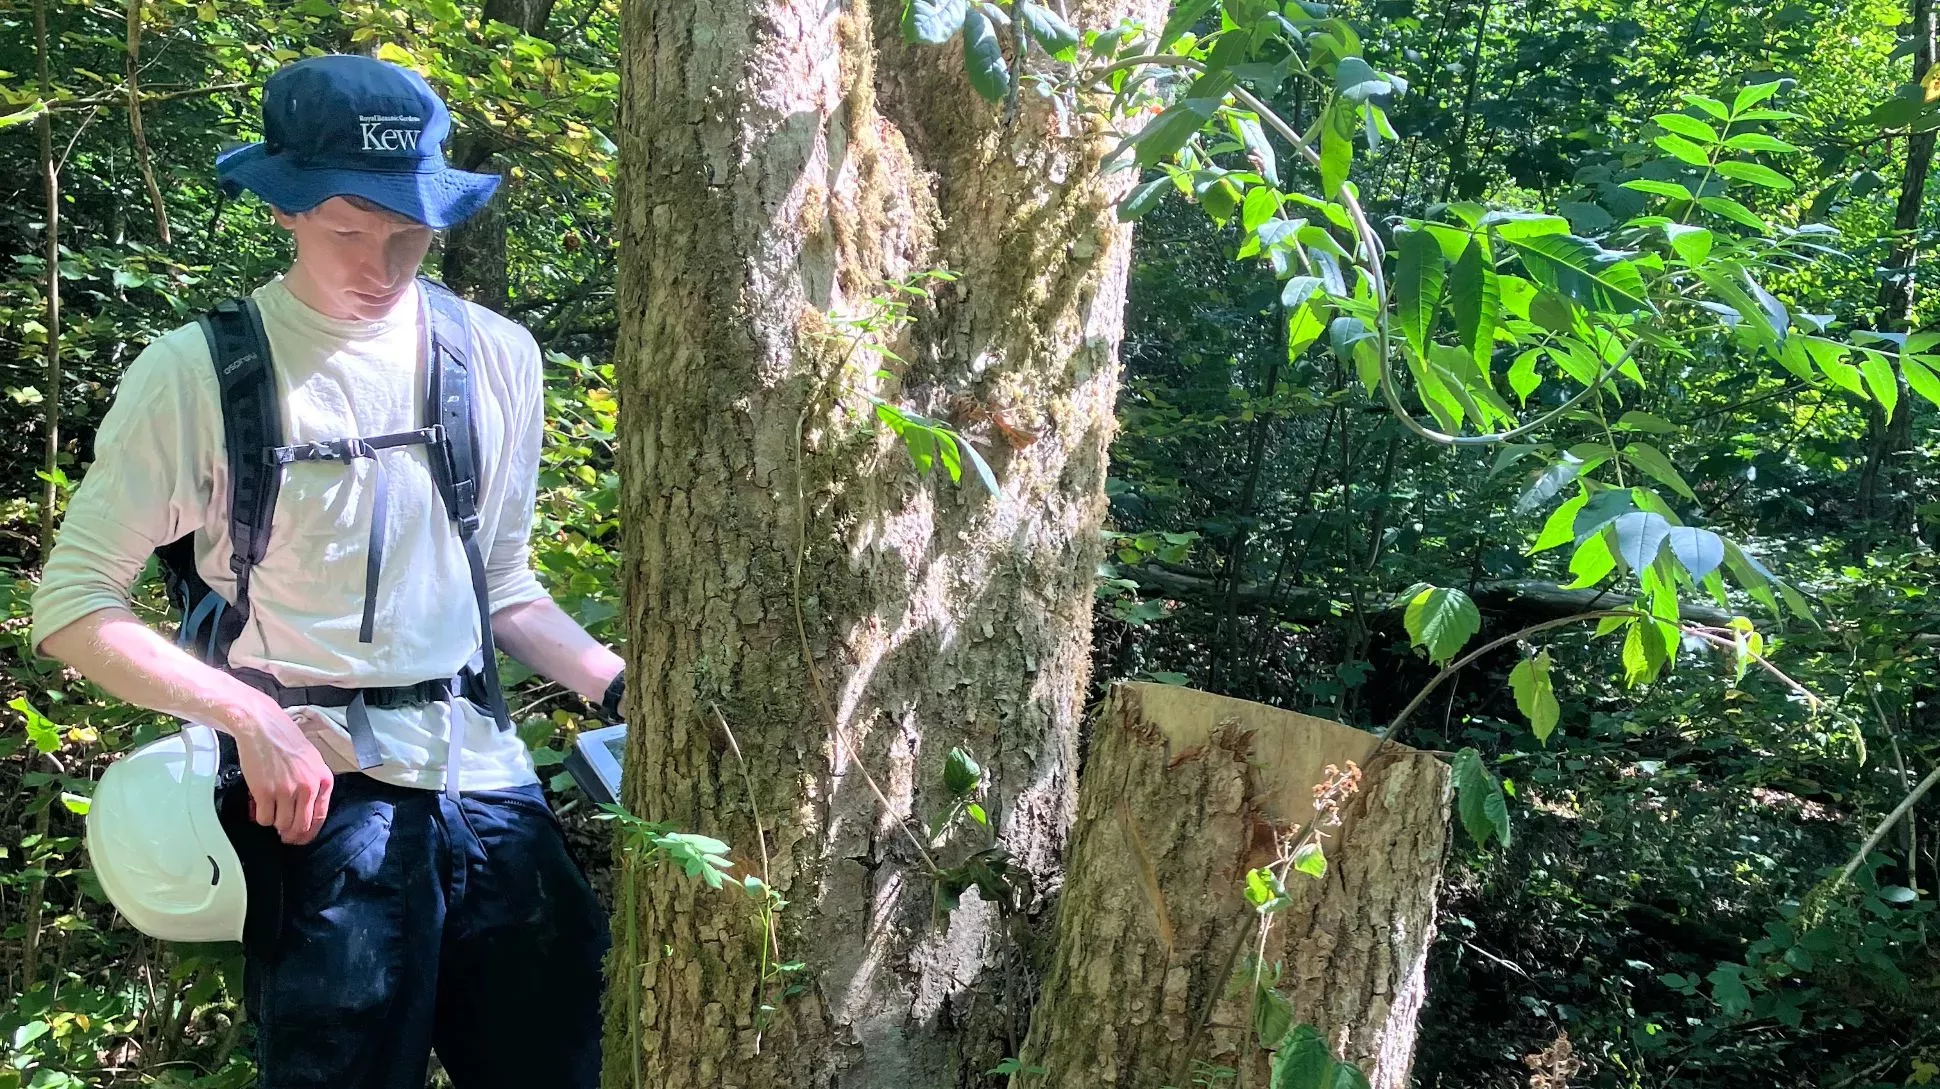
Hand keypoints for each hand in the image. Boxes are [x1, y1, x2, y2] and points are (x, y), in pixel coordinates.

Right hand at [223, 695, 333, 844]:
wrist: (262, 727)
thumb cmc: (286, 741)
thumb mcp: (312, 760)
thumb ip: (313, 784)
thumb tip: (307, 811)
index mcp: (323, 780)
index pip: (320, 817)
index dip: (309, 833)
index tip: (301, 838)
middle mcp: (308, 787)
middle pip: (301, 825)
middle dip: (291, 834)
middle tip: (283, 835)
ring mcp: (286, 790)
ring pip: (281, 824)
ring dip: (274, 823)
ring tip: (270, 812)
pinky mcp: (265, 792)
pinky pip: (264, 818)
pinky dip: (260, 817)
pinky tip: (259, 808)